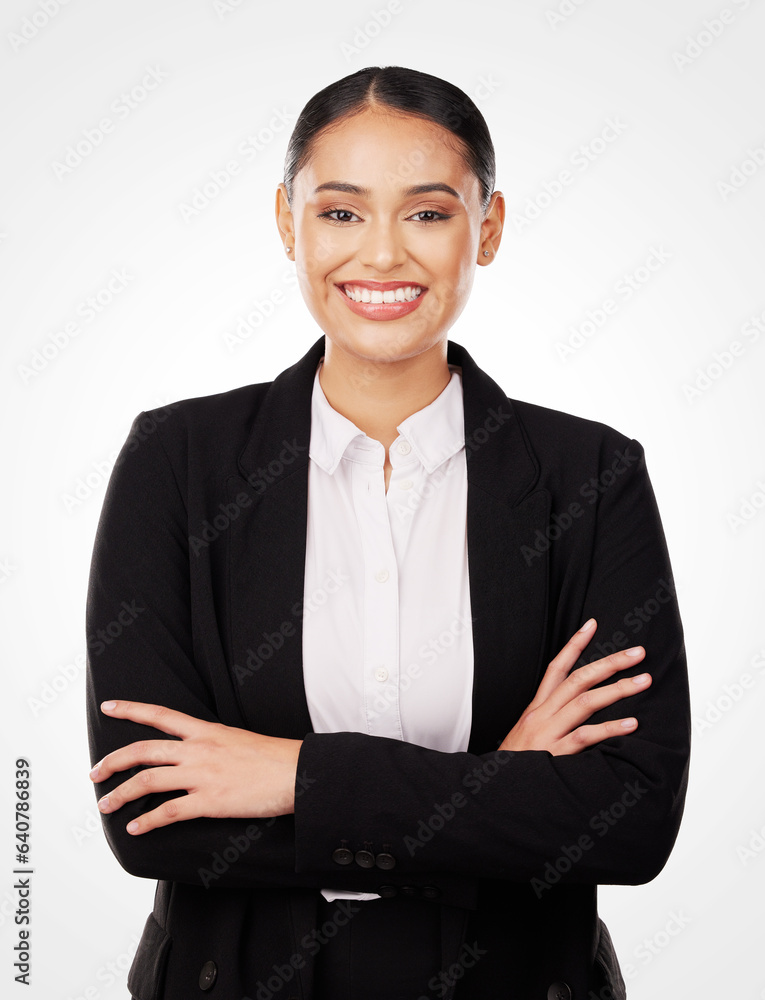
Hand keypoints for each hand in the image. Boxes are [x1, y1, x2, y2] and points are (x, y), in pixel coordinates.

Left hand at [89, 700, 302, 833]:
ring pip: (148, 780)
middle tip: (95, 772)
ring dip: (121, 793)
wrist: (296, 772)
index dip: (131, 709)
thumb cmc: (273, 758)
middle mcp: (198, 748)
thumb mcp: (238, 738)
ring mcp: (202, 774)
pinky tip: (136, 828)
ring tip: (106, 804)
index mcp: (206, 731)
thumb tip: (196, 753)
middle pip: (143, 750)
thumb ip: (213, 744)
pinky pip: (169, 811)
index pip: (161, 715)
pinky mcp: (210, 801)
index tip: (109, 706)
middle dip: (113, 761)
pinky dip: (147, 820)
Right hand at [498, 618, 650, 754]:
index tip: (592, 625)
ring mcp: (548, 733)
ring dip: (618, 689)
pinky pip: (585, 736)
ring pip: (586, 702)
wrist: (496, 789)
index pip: (556, 667)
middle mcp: (542, 714)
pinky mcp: (556, 754)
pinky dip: (610, 729)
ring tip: (643, 681)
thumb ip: (550, 719)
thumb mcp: (528, 733)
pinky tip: (631, 724)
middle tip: (637, 653)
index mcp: (536, 707)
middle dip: (610, 663)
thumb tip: (576, 708)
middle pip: (579, 678)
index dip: (574, 644)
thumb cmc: (516, 763)